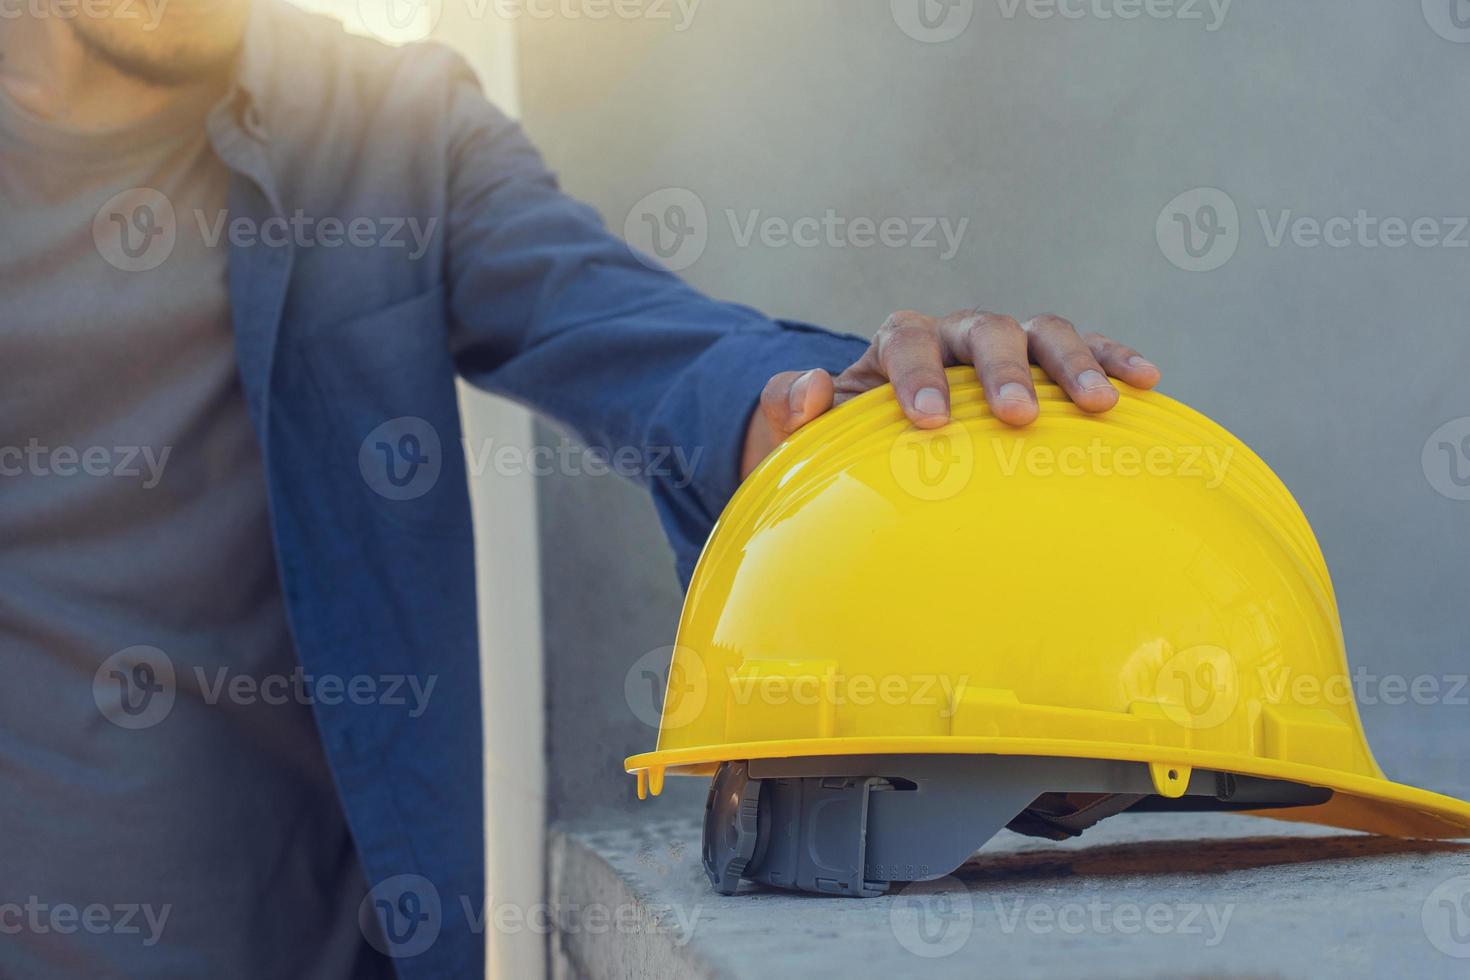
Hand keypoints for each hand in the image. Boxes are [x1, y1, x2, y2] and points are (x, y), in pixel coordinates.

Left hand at [741, 311, 1159, 477]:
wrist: (890, 438)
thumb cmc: (850, 442)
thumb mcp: (806, 434)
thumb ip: (794, 409)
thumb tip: (812, 384)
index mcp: (898, 342)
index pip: (906, 338)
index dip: (918, 374)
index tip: (928, 422)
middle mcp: (956, 332)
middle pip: (984, 328)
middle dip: (1002, 369)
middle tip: (1016, 416)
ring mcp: (1007, 345)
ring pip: (1043, 330)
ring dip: (1073, 361)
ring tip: (1099, 404)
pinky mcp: (1048, 366)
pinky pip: (1087, 351)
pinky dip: (1114, 357)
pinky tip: (1148, 382)